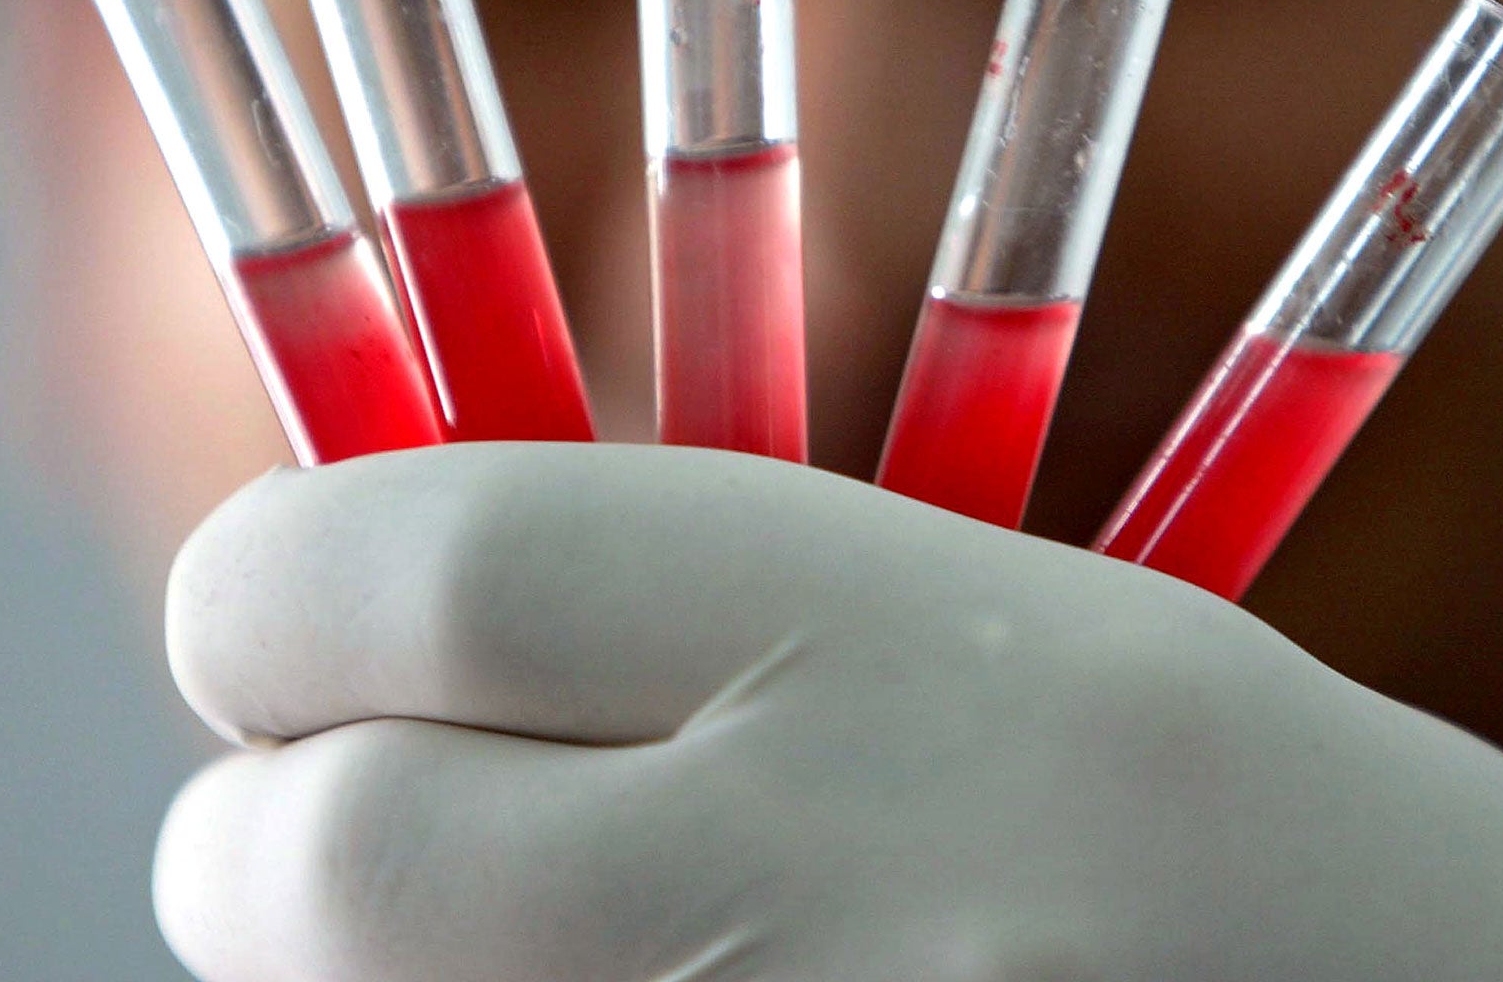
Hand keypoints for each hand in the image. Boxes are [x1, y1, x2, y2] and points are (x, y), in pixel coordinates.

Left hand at [155, 443, 1502, 980]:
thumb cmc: (1238, 836)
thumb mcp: (1009, 635)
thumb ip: (684, 602)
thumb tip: (364, 608)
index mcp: (903, 636)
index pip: (412, 567)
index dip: (282, 585)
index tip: (281, 615)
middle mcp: (833, 877)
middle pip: (306, 865)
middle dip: (264, 838)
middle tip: (328, 820)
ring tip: (550, 934)